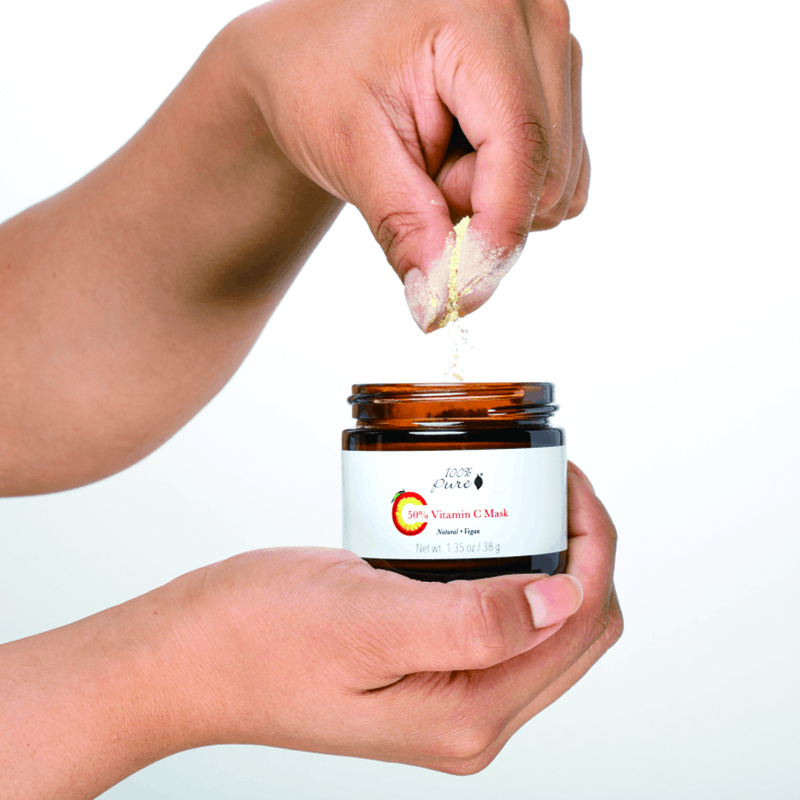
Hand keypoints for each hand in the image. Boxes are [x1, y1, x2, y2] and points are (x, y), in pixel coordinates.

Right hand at [0, 464, 618, 795]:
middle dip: (579, 550)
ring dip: (548, 557)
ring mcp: (449, 689)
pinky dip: (506, 565)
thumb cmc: (258, 639)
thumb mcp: (366, 623)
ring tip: (527, 496)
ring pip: (540, 619)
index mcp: (469, 714)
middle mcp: (470, 713)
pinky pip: (495, 614)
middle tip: (551, 482)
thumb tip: (561, 599)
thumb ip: (470, 623)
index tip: (567, 482)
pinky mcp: (426, 662)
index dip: (591, 548)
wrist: (192, 654)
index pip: (578, 625)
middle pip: (572, 625)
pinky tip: (484, 526)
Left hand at [231, 0, 588, 329]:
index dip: (495, 236)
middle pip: (546, 173)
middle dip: (479, 208)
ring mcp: (555, 46)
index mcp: (481, 16)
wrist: (317, 57)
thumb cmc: (322, 85)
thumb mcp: (351, 154)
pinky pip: (561, 175)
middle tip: (417, 177)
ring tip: (435, 158)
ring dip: (493, 200)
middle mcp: (536, 19)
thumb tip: (442, 304)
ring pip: (558, 181)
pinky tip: (466, 155)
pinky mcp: (558, 80)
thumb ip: (403, 228)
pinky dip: (512, 190)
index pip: (521, 149)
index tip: (457, 297)